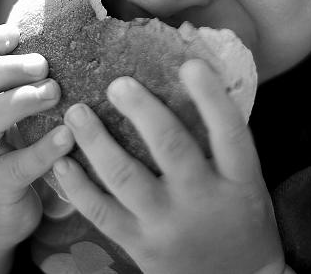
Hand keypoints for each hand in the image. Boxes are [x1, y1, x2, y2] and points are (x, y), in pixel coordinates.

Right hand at [0, 25, 74, 252]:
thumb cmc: (16, 148)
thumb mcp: (16, 114)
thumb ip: (33, 84)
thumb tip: (81, 44)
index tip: (17, 33)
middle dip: (6, 69)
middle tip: (43, 64)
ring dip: (18, 101)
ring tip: (53, 92)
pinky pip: (14, 167)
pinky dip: (41, 150)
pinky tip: (67, 136)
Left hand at [54, 59, 286, 273]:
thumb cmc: (241, 216)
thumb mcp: (247, 179)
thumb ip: (222, 137)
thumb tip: (195, 73)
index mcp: (239, 179)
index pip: (229, 132)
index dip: (211, 97)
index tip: (190, 65)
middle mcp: (203, 199)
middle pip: (171, 148)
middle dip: (142, 112)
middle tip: (117, 84)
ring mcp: (168, 224)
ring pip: (126, 178)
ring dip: (97, 142)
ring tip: (76, 112)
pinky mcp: (140, 245)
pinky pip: (102, 213)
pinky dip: (79, 187)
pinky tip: (62, 161)